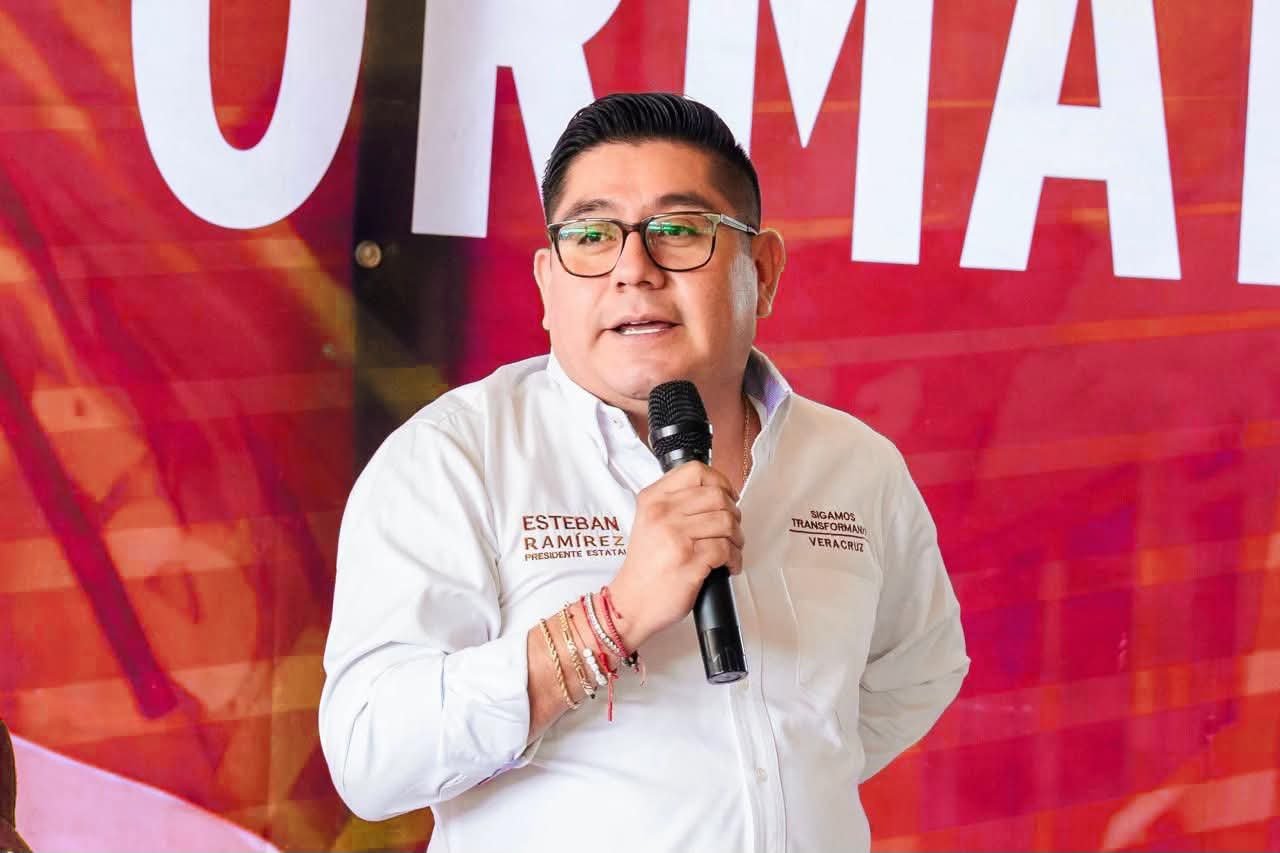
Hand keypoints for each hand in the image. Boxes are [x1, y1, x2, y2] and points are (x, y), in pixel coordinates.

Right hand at [606, 463, 742, 649]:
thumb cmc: (645, 568)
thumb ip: (675, 504)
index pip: (696, 471)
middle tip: (732, 529)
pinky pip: (726, 549)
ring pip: (726, 521)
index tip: (727, 496)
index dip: (720, 481)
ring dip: (737, 538)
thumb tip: (717, 495)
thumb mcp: (649, 523)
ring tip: (731, 549)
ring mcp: (676, 536)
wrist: (630, 604)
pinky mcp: (690, 560)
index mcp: (653, 499)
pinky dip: (735, 559)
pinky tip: (728, 566)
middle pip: (717, 496)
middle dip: (733, 514)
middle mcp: (663, 513)